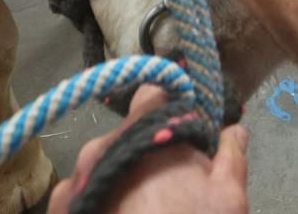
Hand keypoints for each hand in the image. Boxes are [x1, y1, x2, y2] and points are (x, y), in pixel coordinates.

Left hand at [46, 84, 248, 213]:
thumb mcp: (227, 200)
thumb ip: (231, 157)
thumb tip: (234, 130)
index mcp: (149, 133)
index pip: (154, 94)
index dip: (172, 104)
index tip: (185, 122)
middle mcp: (107, 146)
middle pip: (130, 132)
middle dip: (149, 147)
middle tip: (171, 178)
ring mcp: (78, 177)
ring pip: (106, 161)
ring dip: (124, 172)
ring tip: (147, 205)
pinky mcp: (63, 205)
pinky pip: (83, 189)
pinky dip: (98, 196)